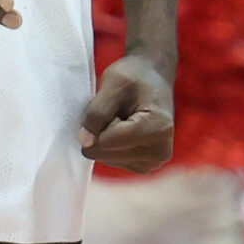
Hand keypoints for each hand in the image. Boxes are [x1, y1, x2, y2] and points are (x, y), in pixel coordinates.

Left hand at [80, 52, 173, 171]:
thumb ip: (97, 112)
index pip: (105, 141)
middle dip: (102, 130)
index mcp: (158, 129)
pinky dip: (110, 144)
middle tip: (118, 110)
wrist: (152, 77)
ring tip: (123, 116)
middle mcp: (159, 152)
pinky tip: (124, 128)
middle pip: (104, 153)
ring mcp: (152, 163)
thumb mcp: (113, 83)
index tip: (115, 103)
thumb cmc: (135, 76)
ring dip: (106, 136)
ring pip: (105, 158)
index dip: (99, 121)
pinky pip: (110, 160)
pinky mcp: (143, 166)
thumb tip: (84, 142)